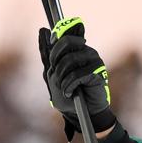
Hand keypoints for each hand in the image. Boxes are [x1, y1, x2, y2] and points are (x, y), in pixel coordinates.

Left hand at [38, 17, 114, 139]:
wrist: (81, 112)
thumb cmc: (67, 93)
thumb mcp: (53, 74)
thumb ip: (49, 55)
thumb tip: (42, 30)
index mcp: (76, 49)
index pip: (66, 34)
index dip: (55, 41)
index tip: (51, 57)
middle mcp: (86, 51)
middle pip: (67, 42)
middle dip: (55, 60)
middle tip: (56, 74)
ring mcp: (94, 60)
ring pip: (70, 60)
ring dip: (61, 77)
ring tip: (63, 88)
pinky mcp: (99, 72)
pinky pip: (77, 74)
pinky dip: (69, 85)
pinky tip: (70, 92)